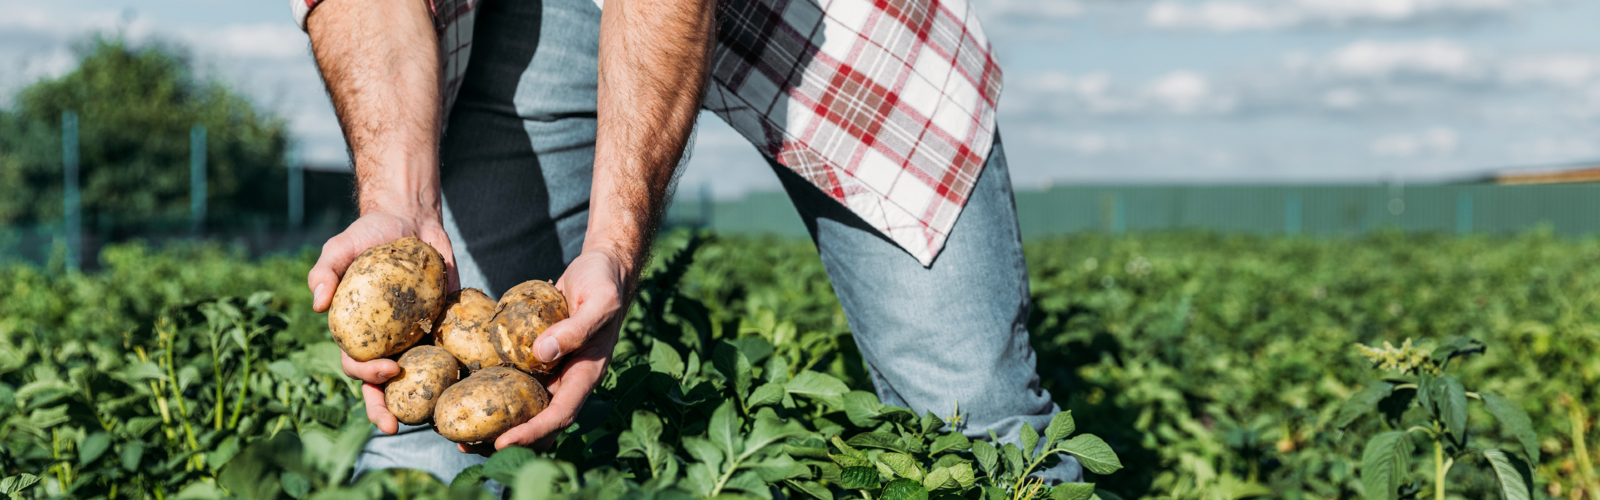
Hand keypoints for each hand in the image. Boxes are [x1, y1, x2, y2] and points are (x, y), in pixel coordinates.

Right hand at [308, 208, 458, 434]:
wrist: (409, 221)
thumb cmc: (367, 236)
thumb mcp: (341, 248)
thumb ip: (325, 272)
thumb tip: (317, 304)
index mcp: (359, 332)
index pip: (357, 364)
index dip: (368, 376)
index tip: (389, 371)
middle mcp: (387, 341)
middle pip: (383, 385)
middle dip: (386, 409)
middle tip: (397, 424)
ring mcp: (416, 337)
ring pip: (417, 379)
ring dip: (422, 402)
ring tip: (433, 422)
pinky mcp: (444, 326)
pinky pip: (451, 352)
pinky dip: (459, 370)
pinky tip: (470, 386)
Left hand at [458, 249, 627, 453]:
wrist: (602, 268)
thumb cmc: (604, 283)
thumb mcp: (598, 302)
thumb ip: (575, 328)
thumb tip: (541, 354)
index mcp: (585, 374)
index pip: (559, 414)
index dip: (532, 432)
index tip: (502, 443)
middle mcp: (567, 378)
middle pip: (538, 421)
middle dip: (506, 439)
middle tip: (467, 445)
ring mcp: (551, 369)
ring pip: (523, 406)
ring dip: (495, 422)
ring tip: (459, 430)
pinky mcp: (535, 355)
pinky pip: (514, 378)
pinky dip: (493, 389)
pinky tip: (465, 391)